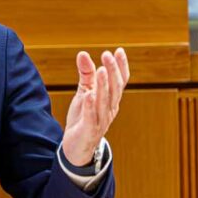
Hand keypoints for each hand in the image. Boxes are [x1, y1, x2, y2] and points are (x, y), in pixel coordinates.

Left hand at [61, 48, 128, 166]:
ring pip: (105, 102)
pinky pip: (91, 118)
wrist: (77, 146)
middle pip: (115, 89)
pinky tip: (88, 95)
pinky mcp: (89, 130)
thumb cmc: (83, 117)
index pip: (120, 82)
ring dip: (103, 86)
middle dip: (112, 71)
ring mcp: (101, 121)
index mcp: (111, 100)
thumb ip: (86, 74)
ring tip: (101, 70)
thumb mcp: (84, 92)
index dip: (121, 67)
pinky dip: (91, 107)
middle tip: (107, 55)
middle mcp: (110, 109)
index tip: (119, 51)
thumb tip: (83, 53)